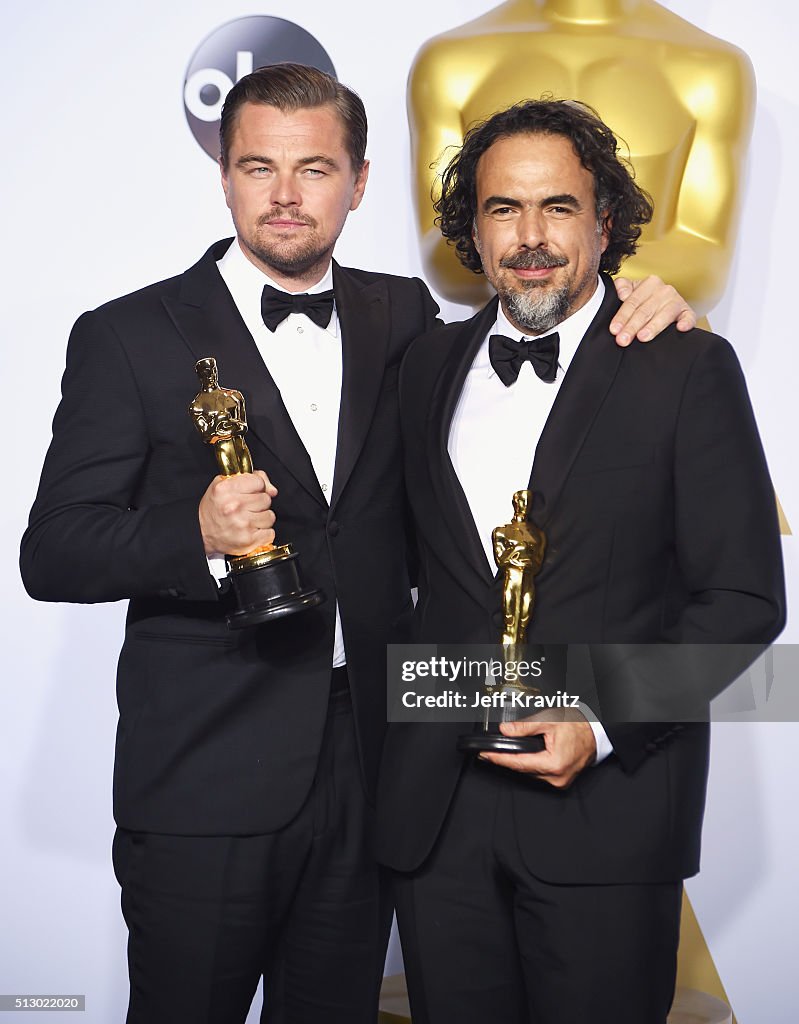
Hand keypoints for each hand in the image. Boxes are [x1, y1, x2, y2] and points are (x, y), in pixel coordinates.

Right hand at [198, 470, 277, 556]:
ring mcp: (242, 524)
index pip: (259, 482)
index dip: (257, 487)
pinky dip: (263, 534)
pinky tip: (251, 531)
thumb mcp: (224, 485)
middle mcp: (234, 506)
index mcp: (226, 489)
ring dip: (262, 519)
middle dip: (259, 504)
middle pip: (266, 499)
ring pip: (270, 516)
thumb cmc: (214, 509)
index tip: (250, 492)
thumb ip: (251, 479)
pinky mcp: (248, 540)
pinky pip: (270, 533)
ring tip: (248, 520)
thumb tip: (272, 490)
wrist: (201, 533)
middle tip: (246, 508)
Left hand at [479, 713, 596, 787]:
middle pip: (523, 769)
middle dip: (505, 760)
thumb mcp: (549, 721)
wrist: (595, 732)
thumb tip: (505, 730)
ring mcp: (559, 781)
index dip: (498, 759)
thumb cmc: (578, 726)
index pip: (518, 763)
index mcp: (553, 764)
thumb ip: (525, 726)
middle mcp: (556, 777)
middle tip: (487, 753)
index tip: (484, 756)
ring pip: (530, 773)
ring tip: (501, 755)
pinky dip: (529, 765)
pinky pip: (539, 774)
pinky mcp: (561, 780)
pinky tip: (520, 758)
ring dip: (517, 763)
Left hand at [610, 275, 695, 345]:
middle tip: (623, 340)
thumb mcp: (631, 290)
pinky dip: (686, 322)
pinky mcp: (687, 312)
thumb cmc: (644, 300)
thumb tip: (622, 293)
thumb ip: (622, 287)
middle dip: (632, 326)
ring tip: (642, 337)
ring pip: (664, 315)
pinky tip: (680, 328)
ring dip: (653, 327)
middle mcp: (664, 290)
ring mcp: (677, 301)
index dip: (622, 317)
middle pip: (645, 311)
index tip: (614, 330)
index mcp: (650, 283)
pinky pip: (688, 317)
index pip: (632, 302)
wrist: (664, 304)